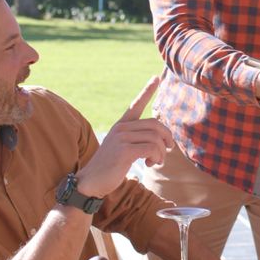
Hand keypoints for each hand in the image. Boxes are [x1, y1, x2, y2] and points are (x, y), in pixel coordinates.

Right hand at [76, 76, 174, 197]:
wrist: (90, 182)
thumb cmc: (109, 168)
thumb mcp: (121, 149)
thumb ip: (136, 141)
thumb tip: (161, 141)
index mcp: (121, 126)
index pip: (136, 104)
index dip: (147, 91)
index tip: (156, 77)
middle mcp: (121, 128)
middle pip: (155, 124)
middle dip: (167, 137)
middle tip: (169, 149)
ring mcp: (122, 138)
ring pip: (156, 138)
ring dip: (162, 152)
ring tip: (156, 161)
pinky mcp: (125, 151)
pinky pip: (152, 148)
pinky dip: (157, 157)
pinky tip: (149, 164)